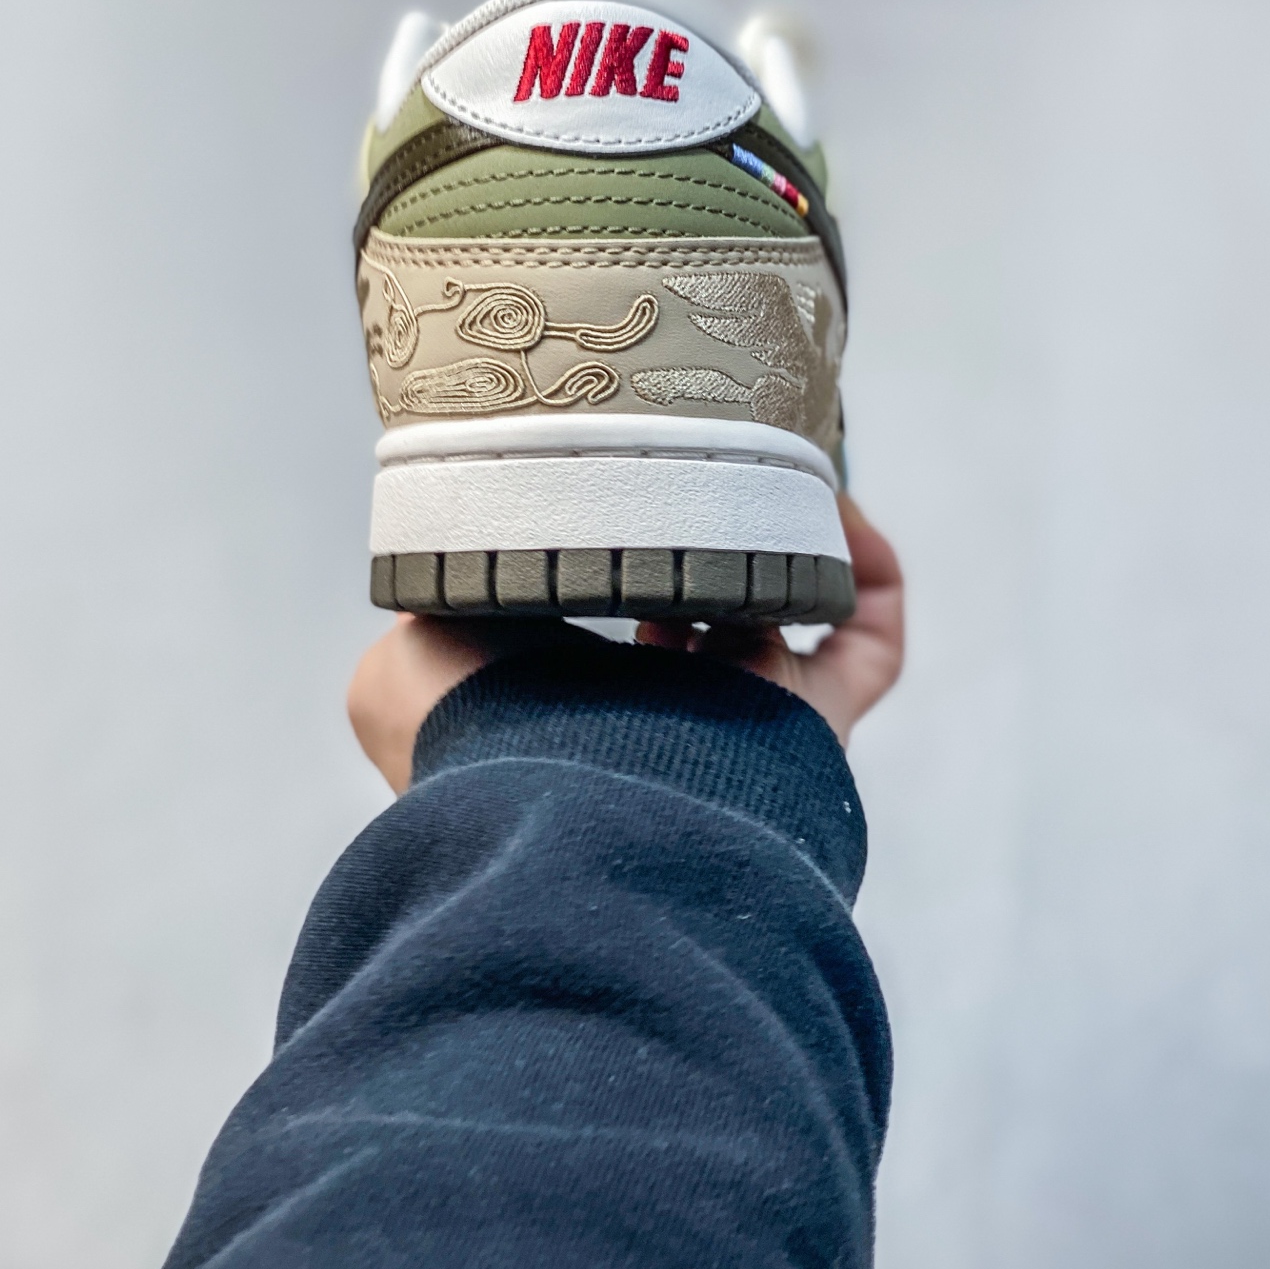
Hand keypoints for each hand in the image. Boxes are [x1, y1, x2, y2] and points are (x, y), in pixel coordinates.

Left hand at [347, 499, 903, 791]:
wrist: (558, 805)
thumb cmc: (475, 739)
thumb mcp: (399, 667)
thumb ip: (427, 610)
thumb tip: (449, 567)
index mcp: (570, 700)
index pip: (599, 619)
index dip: (615, 550)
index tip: (618, 486)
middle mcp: (662, 713)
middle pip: (706, 610)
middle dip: (714, 537)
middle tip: (711, 466)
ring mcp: (743, 719)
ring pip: (785, 615)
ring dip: (787, 536)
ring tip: (771, 464)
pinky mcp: (812, 720)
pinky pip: (868, 646)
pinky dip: (869, 575)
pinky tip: (840, 510)